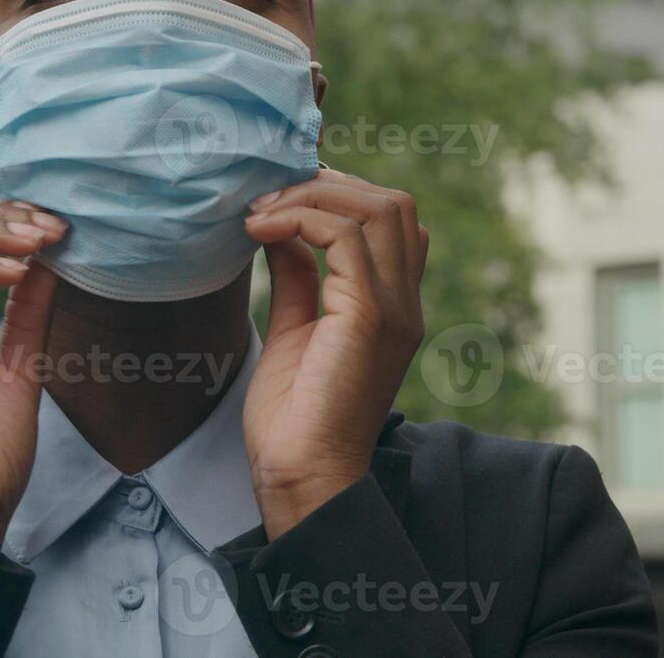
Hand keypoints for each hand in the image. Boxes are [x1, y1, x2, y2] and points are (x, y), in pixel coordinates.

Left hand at [241, 169, 428, 538]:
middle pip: (392, 203)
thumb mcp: (294, 329)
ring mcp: (393, 308)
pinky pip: (345, 237)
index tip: (279, 198)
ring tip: (260, 212)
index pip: (390, 221)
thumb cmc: (294, 419)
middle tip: (267, 196)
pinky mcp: (369, 316)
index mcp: (391, 306)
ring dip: (311, 197)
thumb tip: (280, 230)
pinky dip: (300, 219)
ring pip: (377, 209)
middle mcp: (404, 302)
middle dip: (327, 185)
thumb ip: (296, 277)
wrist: (300, 477)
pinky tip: (260, 231)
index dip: (338, 194)